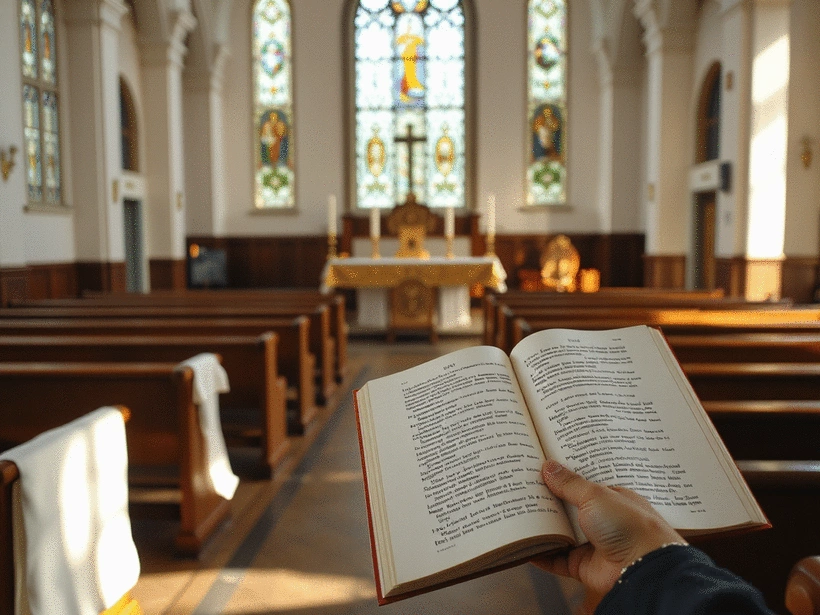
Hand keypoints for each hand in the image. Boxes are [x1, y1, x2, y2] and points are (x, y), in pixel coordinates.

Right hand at [531, 460, 684, 596]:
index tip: (541, 468)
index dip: (562, 478)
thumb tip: (549, 466)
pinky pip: (555, 559)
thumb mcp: (595, 495)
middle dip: (547, 501)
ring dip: (541, 527)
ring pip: (559, 533)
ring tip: (517, 513)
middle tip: (522, 487)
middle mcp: (601, 521)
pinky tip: (524, 546)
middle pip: (567, 509)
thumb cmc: (628, 525)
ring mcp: (591, 544)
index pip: (582, 485)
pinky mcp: (582, 565)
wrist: (641, 567)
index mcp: (610, 498)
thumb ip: (569, 484)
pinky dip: (540, 554)